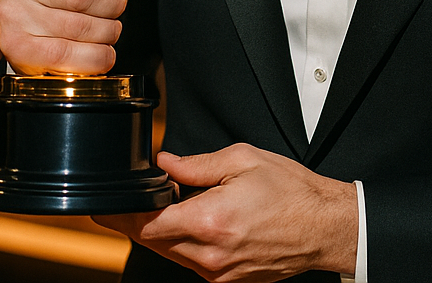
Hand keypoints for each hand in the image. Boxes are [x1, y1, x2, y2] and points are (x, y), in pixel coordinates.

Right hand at [0, 0, 142, 74]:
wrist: (54, 16)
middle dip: (111, 4)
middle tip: (115, 6)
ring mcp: (9, 11)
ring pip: (76, 26)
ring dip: (106, 30)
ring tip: (108, 27)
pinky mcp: (13, 45)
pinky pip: (63, 55)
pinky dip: (93, 57)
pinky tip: (102, 52)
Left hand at [94, 144, 357, 280]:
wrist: (324, 226)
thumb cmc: (291, 191)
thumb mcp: (244, 160)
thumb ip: (198, 164)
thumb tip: (166, 163)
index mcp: (211, 220)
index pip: (149, 226)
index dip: (124, 216)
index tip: (108, 207)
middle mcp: (210, 255)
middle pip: (154, 244)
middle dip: (136, 225)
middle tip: (122, 208)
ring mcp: (219, 273)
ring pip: (171, 256)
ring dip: (159, 235)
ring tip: (158, 211)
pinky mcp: (228, 281)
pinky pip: (192, 264)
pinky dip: (182, 245)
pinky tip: (189, 225)